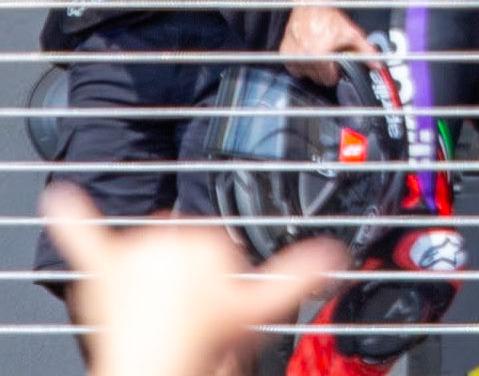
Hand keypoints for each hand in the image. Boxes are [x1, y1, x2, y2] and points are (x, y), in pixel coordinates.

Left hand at [42, 182, 341, 375]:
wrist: (151, 367)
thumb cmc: (203, 338)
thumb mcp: (260, 307)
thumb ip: (296, 274)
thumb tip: (335, 253)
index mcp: (212, 236)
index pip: (221, 241)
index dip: (223, 272)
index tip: (222, 298)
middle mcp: (171, 232)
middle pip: (187, 240)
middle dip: (191, 271)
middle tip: (196, 307)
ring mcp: (134, 249)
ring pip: (149, 244)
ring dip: (154, 267)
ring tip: (163, 306)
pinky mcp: (101, 267)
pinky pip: (85, 235)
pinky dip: (71, 216)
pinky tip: (62, 199)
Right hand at [280, 0, 376, 86]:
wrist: (312, 4)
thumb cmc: (329, 17)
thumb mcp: (352, 34)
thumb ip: (366, 51)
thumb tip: (377, 64)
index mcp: (320, 56)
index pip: (328, 79)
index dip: (336, 73)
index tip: (337, 67)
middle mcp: (304, 57)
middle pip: (317, 78)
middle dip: (325, 71)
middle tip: (330, 59)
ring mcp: (292, 55)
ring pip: (304, 73)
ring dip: (313, 68)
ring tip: (320, 54)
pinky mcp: (284, 52)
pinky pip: (293, 67)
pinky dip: (301, 63)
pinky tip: (309, 53)